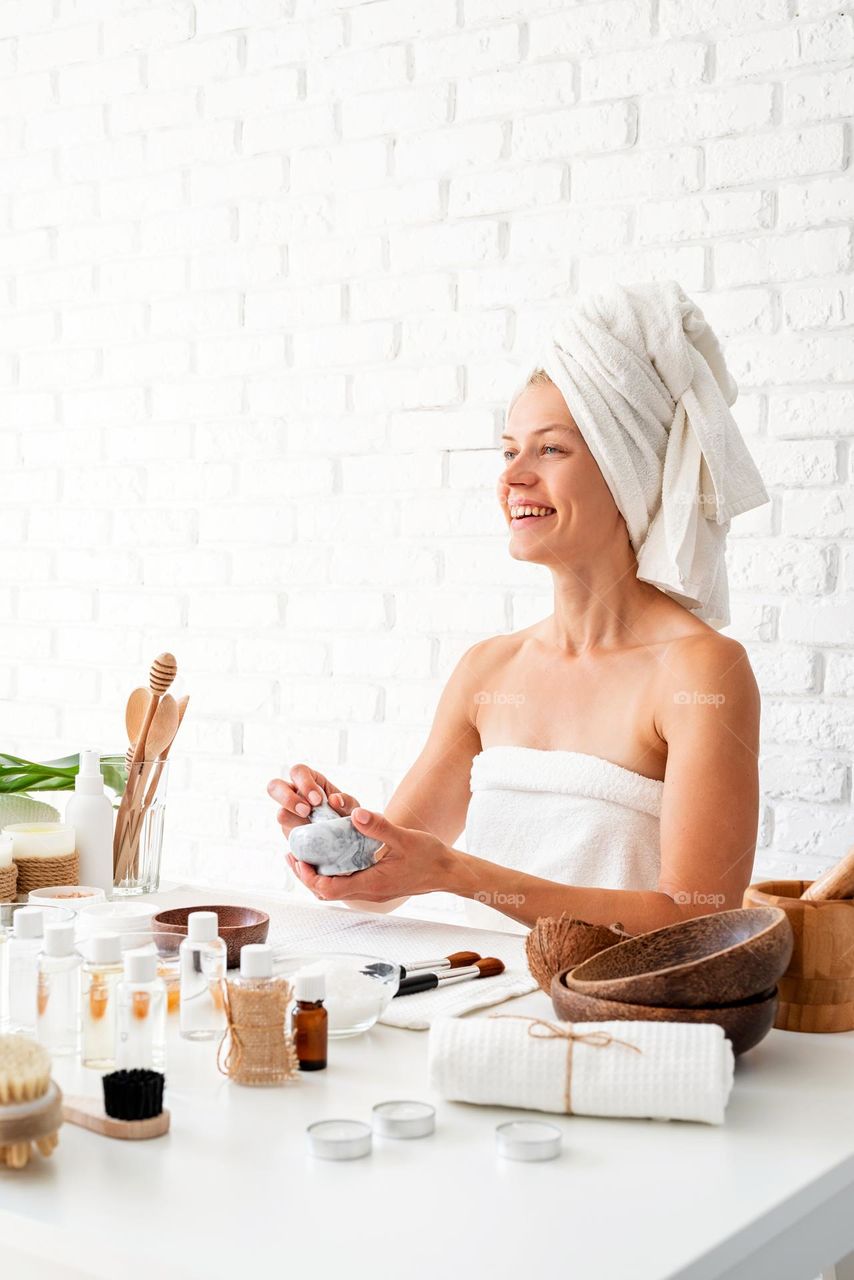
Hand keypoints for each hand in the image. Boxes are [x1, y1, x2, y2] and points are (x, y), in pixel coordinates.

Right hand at [266, 763, 358, 838]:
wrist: (347, 837)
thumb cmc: (346, 813)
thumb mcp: (351, 806)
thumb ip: (346, 801)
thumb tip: (334, 800)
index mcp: (309, 781)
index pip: (298, 772)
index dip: (304, 784)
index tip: (317, 800)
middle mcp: (295, 795)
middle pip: (275, 787)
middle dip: (288, 799)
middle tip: (306, 811)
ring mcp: (290, 815)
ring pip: (280, 814)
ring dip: (293, 821)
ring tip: (309, 827)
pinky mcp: (291, 834)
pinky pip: (289, 836)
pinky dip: (300, 839)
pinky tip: (312, 842)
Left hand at [286, 807, 455, 903]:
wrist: (448, 872)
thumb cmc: (430, 857)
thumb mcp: (405, 838)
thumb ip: (378, 827)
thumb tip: (354, 814)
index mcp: (371, 884)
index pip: (329, 888)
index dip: (308, 875)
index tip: (297, 857)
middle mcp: (368, 891)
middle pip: (325, 892)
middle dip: (305, 874)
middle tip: (292, 853)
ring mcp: (371, 891)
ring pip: (334, 889)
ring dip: (317, 874)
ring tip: (304, 853)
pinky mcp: (375, 886)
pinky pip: (346, 883)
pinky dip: (332, 872)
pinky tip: (330, 854)